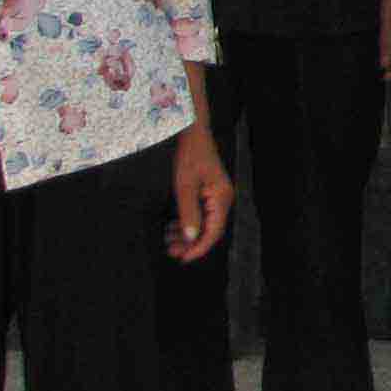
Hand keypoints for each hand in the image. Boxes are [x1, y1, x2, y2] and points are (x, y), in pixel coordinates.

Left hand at [165, 127, 233, 262]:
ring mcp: (216, 195)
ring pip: (204, 223)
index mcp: (222, 198)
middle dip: (190, 243)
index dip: (199, 247)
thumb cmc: (190, 154)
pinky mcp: (208, 192)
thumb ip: (188, 213)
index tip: (183, 258)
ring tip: (168, 240)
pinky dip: (187, 222)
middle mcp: (223, 198)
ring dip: (187, 234)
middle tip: (171, 251)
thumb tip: (191, 238)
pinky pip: (200, 213)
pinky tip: (173, 226)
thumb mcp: (185, 185)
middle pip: (210, 229)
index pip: (213, 231)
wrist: (193, 131)